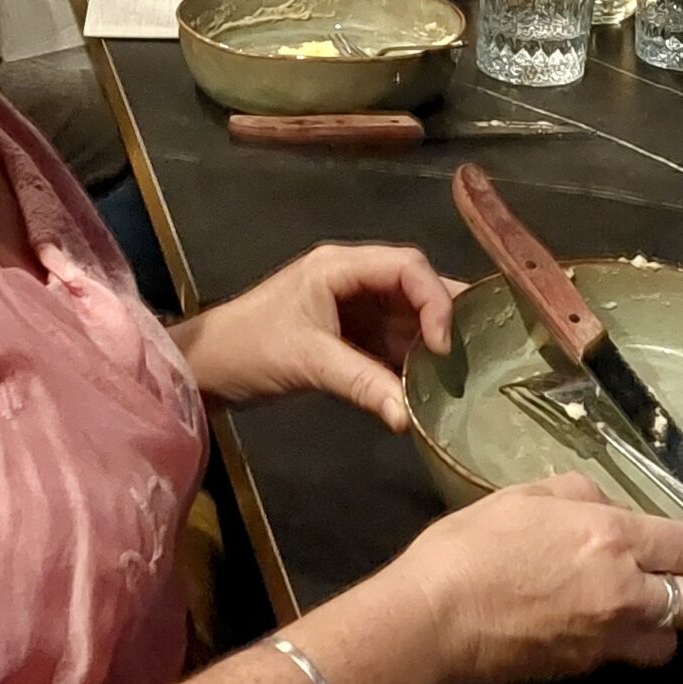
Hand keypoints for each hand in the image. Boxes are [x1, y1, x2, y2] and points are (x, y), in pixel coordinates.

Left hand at [174, 244, 451, 429]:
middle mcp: (352, 277)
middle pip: (414, 284)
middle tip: (477, 350)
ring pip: (406, 313)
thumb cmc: (249, 349)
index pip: (407, 265)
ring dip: (430, 339)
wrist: (205, 367)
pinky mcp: (347, 332)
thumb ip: (362, 384)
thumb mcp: (307, 362)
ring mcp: (351, 304)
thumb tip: (409, 418)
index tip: (442, 346)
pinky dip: (410, 358)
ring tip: (463, 369)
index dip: (435, 299)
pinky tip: (432, 381)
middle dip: (444, 315)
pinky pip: (390, 338)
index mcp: (340, 266)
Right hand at [390, 473, 682, 683]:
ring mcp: (607, 636)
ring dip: (669, 623)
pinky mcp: (584, 666)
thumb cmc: (474, 545)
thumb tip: (606, 506)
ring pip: (670, 640)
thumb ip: (580, 494)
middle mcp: (625, 591)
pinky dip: (628, 642)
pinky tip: (605, 624)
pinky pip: (626, 656)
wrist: (437, 616)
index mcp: (614, 538)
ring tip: (651, 607)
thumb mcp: (527, 494)